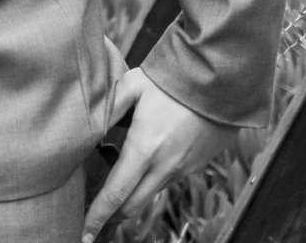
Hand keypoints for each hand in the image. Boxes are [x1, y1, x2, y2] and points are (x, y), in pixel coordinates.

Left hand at [82, 70, 228, 241]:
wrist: (220, 81)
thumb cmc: (171, 79)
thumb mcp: (131, 86)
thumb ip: (108, 108)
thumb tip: (90, 126)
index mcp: (144, 148)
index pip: (115, 193)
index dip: (98, 216)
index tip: (85, 233)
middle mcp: (165, 166)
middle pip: (133, 205)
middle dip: (112, 218)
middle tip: (94, 224)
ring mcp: (183, 168)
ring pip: (151, 194)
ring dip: (132, 200)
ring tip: (114, 198)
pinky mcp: (196, 165)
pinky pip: (168, 180)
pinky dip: (151, 182)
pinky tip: (142, 169)